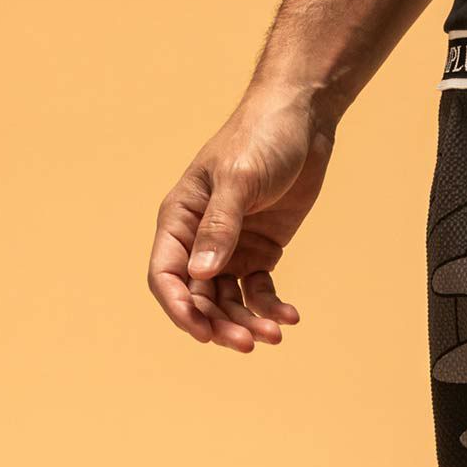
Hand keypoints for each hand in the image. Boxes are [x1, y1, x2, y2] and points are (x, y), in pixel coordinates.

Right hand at [148, 93, 334, 352]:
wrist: (300, 122)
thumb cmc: (260, 139)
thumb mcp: (239, 181)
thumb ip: (220, 227)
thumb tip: (200, 274)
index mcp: (180, 218)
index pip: (166, 275)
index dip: (179, 309)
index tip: (203, 334)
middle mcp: (200, 238)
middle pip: (199, 297)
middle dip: (221, 324)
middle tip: (249, 344)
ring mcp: (231, 247)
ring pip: (230, 300)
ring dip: (248, 321)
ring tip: (275, 335)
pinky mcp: (261, 251)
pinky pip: (260, 290)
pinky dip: (272, 307)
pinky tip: (291, 316)